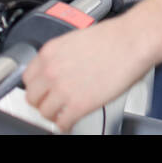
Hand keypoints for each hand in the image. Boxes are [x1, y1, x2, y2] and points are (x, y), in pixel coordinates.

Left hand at [21, 15, 154, 132]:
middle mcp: (51, 71)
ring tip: (63, 114)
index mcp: (49, 52)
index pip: (28, 78)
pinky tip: (71, 122)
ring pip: (44, 113)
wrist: (133, 41)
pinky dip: (65, 125)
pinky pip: (61, 123)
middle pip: (32, 97)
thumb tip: (62, 69)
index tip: (44, 90)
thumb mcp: (77, 39)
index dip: (38, 86)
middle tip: (52, 103)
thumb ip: (63, 56)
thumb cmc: (115, 37)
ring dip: (53, 115)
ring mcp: (63, 89)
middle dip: (42, 101)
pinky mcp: (78, 105)